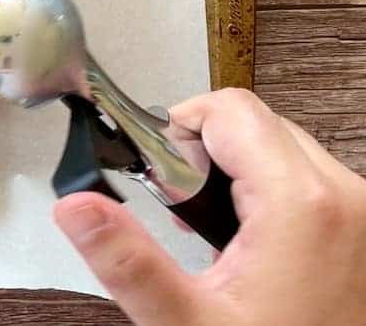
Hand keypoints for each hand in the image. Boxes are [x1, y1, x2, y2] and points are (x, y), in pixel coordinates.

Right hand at [52, 88, 365, 325]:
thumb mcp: (186, 323)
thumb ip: (127, 261)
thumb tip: (77, 207)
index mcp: (303, 206)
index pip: (229, 110)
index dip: (178, 128)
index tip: (156, 171)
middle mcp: (345, 198)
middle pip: (256, 122)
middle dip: (204, 153)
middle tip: (179, 210)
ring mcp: (360, 214)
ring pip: (283, 146)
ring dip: (237, 171)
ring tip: (211, 230)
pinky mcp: (360, 231)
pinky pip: (308, 178)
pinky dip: (269, 192)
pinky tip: (245, 241)